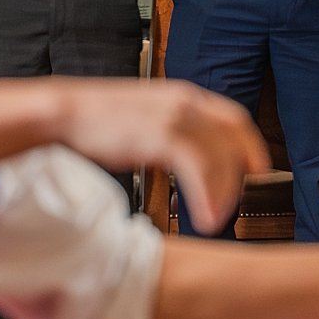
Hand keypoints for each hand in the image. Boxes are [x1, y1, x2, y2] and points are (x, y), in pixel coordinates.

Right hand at [57, 79, 268, 231]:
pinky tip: (204, 219)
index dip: (250, 147)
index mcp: (183, 96)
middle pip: (233, 140)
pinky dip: (208, 198)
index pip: (233, 119)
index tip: (256, 172)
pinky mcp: (163, 135)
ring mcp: (175, 117)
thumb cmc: (94, 123)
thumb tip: (183, 157)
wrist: (61, 115)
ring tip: (214, 221)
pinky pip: (200, 170)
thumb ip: (168, 131)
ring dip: (224, 195)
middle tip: (233, 207)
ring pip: (220, 159)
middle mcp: (185, 102)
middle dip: (240, 176)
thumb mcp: (143, 119)